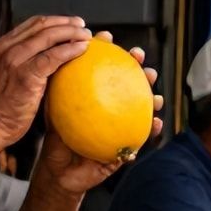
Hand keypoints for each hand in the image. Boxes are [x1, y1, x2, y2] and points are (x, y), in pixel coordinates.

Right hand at [0, 15, 93, 145]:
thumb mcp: (4, 79)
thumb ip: (20, 66)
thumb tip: (46, 64)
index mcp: (1, 46)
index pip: (32, 24)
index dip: (55, 21)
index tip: (71, 24)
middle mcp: (6, 48)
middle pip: (42, 25)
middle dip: (66, 23)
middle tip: (83, 26)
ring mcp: (14, 60)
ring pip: (48, 36)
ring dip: (72, 32)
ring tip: (87, 36)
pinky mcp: (25, 75)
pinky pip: (53, 56)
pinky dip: (70, 49)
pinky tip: (82, 49)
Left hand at [34, 35, 163, 195]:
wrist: (60, 173)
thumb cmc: (57, 142)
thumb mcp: (53, 115)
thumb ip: (55, 94)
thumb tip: (53, 66)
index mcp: (98, 99)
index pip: (104, 71)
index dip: (106, 52)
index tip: (106, 37)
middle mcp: (113, 109)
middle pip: (130, 84)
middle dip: (138, 68)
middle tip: (139, 57)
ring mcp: (121, 127)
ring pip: (142, 109)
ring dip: (153, 98)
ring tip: (156, 92)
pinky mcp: (127, 147)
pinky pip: (142, 137)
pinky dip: (151, 131)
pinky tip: (157, 123)